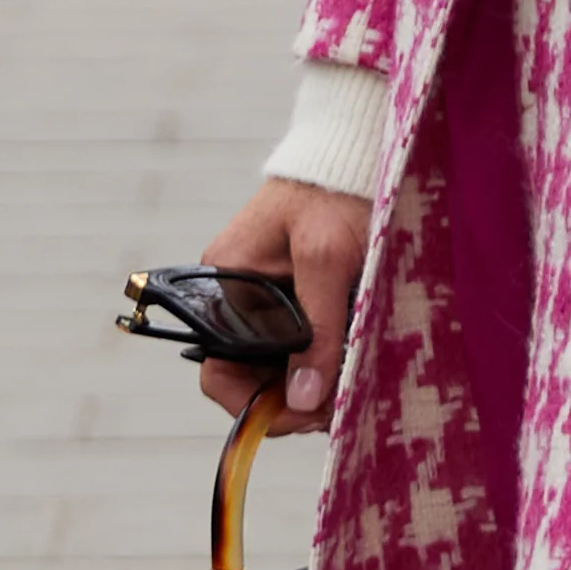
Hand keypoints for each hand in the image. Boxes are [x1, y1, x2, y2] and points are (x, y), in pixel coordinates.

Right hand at [203, 173, 369, 424]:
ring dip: (306, 387)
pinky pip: (293, 345)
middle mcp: (233, 297)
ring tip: (346, 391)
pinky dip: (316, 363)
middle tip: (335, 410)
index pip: (217, 371)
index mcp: (224, 285)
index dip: (253, 405)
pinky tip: (345, 366)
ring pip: (273, 366)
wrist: (353, 152)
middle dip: (288, 402)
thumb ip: (316, 332)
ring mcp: (259, 298)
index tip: (302, 416)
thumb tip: (303, 399)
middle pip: (247, 376)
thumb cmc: (335, 194)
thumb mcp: (328, 260)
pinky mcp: (288, 295)